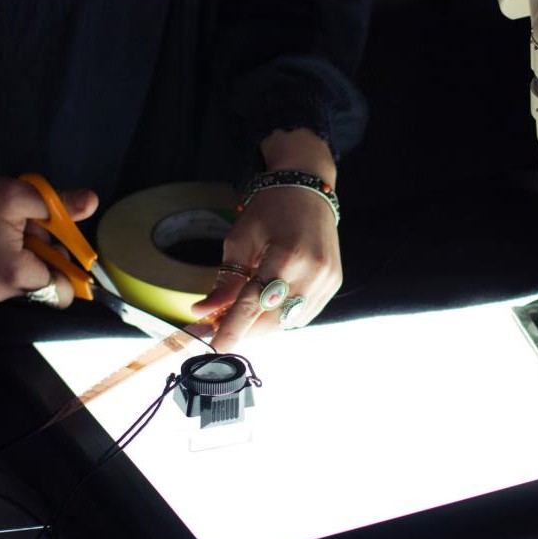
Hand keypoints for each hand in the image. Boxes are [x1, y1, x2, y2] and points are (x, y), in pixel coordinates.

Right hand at [0, 172, 97, 307]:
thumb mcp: (20, 195)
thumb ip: (60, 205)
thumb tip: (92, 201)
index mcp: (16, 273)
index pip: (62, 291)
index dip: (67, 271)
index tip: (59, 250)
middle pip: (43, 292)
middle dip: (45, 266)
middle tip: (30, 237)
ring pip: (22, 291)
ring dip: (25, 269)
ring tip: (8, 241)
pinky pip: (1, 291)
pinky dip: (5, 273)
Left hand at [191, 185, 341, 351]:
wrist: (307, 190)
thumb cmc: (269, 210)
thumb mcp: (240, 240)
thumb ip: (225, 281)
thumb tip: (204, 312)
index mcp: (285, 257)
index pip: (253, 305)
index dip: (232, 329)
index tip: (214, 348)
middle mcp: (311, 272)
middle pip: (272, 320)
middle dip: (244, 329)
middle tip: (220, 326)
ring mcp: (326, 281)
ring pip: (288, 322)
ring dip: (262, 326)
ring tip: (243, 313)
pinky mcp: (333, 284)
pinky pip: (303, 314)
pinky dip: (282, 316)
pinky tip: (268, 304)